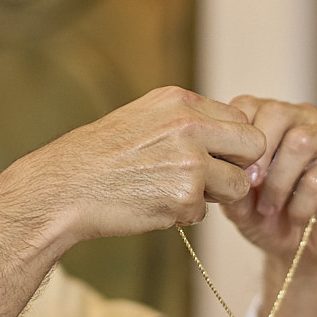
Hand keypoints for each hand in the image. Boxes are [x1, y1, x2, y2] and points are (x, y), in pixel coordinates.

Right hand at [6, 86, 268, 243]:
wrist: (63, 189)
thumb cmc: (99, 157)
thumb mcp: (143, 118)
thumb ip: (187, 122)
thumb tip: (232, 140)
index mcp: (180, 101)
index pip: (240, 119)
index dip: (232, 144)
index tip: (215, 158)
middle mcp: (189, 126)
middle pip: (253, 148)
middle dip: (238, 167)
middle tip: (209, 180)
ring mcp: (190, 162)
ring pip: (238, 185)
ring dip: (214, 195)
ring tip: (174, 192)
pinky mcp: (184, 197)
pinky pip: (206, 212)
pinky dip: (185, 215)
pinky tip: (154, 205)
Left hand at [220, 97, 316, 269]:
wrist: (304, 249)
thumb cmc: (269, 218)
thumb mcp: (238, 204)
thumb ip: (228, 184)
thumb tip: (221, 167)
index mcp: (270, 119)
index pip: (247, 105)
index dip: (234, 140)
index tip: (230, 172)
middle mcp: (302, 119)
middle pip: (277, 112)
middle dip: (258, 156)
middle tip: (250, 187)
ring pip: (300, 141)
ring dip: (278, 182)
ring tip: (270, 207)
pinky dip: (300, 204)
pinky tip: (296, 216)